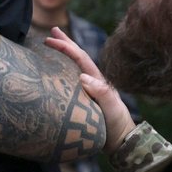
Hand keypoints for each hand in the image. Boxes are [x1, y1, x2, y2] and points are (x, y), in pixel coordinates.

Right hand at [42, 28, 136, 152]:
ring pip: (74, 67)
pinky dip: (62, 71)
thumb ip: (101, 92)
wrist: (122, 142)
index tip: (50, 39)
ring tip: (53, 42)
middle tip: (52, 30)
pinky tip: (55, 71)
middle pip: (78, 57)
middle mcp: (92, 82)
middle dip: (66, 43)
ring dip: (65, 54)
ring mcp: (88, 90)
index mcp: (97, 80)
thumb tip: (83, 76)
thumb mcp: (112, 108)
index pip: (80, 58)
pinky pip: (70, 81)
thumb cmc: (117, 125)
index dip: (66, 47)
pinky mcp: (83, 100)